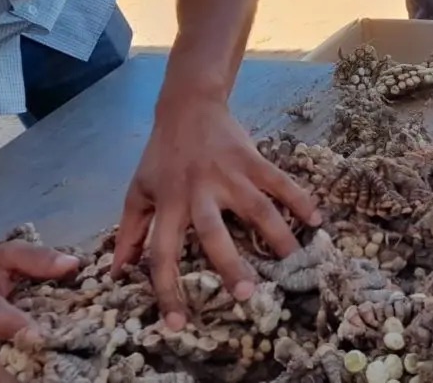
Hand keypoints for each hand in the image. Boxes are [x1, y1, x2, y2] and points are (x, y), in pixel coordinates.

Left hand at [111, 102, 320, 328]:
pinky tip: (316, 219)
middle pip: (213, 232)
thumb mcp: (138, 191)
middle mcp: (199, 191)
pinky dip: (299, 198)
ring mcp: (229, 174)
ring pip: (255, 207)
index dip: (166, 290)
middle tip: (247, 294)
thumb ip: (129, 233)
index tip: (176, 325)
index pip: (162, 253)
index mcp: (168, 203)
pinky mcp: (252, 159)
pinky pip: (279, 180)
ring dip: (275, 233)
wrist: (188, 106)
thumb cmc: (161, 156)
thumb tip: (116, 275)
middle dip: (230, 264)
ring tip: (292, 261)